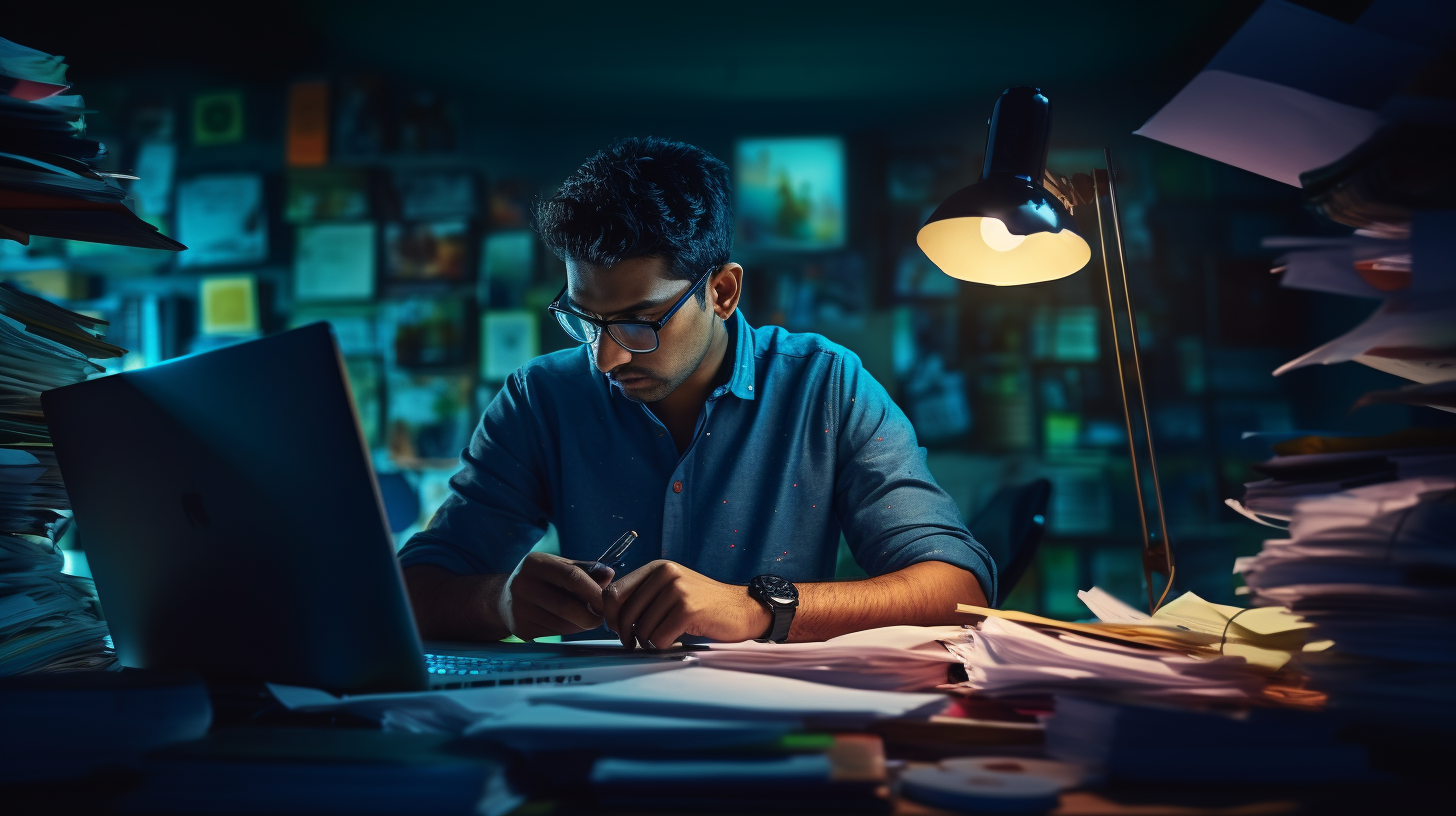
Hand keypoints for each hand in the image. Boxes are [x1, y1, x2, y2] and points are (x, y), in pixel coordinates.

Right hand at [497, 552, 613, 640]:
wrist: (504, 599)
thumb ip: (586, 569)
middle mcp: (523, 584)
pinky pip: (553, 633)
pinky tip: (567, 623)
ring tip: (585, 618)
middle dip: (590, 615)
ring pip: (562, 623)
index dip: (593, 590)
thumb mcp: (559, 566)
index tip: (607, 601)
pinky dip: (567, 631)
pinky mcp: (520, 628)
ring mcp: (519, 608)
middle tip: (601, 617)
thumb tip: (610, 575)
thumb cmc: (542, 580)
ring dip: (580, 624)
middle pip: (566, 605)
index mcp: (536, 562)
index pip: (571, 576)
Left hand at [602, 560, 771, 648]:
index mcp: (657, 567)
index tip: (618, 629)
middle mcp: (665, 574)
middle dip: (625, 634)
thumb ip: (644, 595)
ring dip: (648, 642)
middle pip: (624, 613)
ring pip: (640, 629)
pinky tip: (677, 640)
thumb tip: (608, 616)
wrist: (743, 609)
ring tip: (665, 638)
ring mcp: (677, 590)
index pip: (613, 592)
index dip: (611, 616)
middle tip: (635, 643)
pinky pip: (658, 639)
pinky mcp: (688, 609)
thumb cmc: (704, 606)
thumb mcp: (672, 589)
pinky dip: (664, 647)